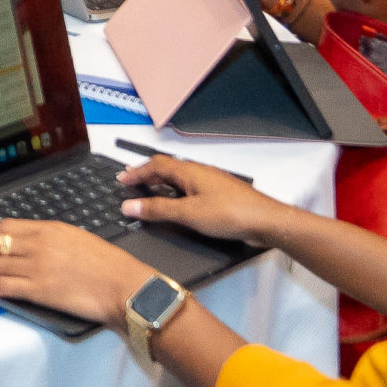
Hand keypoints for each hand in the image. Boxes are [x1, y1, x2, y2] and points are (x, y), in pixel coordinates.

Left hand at [0, 220, 152, 325]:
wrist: (125, 286)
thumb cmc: (109, 266)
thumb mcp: (78, 239)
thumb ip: (51, 240)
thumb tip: (29, 245)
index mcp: (48, 229)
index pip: (5, 227)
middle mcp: (37, 244)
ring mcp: (35, 267)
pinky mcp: (37, 290)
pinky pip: (0, 285)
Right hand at [116, 153, 282, 245]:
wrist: (265, 220)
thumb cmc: (228, 214)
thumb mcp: (188, 214)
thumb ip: (158, 210)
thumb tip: (128, 206)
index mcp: (189, 171)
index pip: (155, 165)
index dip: (136, 172)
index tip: (121, 180)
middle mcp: (199, 171)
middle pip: (167, 168)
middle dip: (147, 175)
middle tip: (132, 184)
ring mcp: (211, 181)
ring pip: (180, 177)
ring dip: (162, 183)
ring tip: (149, 193)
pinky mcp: (220, 193)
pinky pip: (191, 186)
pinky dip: (176, 191)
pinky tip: (178, 203)